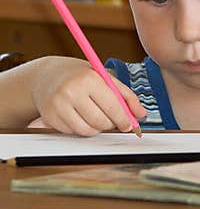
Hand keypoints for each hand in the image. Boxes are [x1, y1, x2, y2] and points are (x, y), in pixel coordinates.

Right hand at [31, 58, 145, 136]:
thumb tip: (141, 114)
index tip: (129, 125)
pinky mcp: (49, 117)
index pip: (112, 106)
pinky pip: (72, 132)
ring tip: (97, 116)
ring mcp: (58, 105)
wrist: (48, 75)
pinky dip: (81, 128)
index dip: (123, 119)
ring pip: (86, 131)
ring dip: (97, 129)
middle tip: (112, 120)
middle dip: (111, 124)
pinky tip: (80, 116)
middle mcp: (71, 91)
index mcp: (89, 79)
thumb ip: (127, 96)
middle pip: (100, 121)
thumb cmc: (82, 77)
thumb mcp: (106, 78)